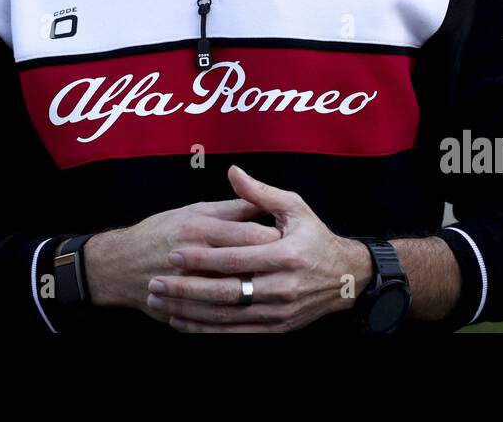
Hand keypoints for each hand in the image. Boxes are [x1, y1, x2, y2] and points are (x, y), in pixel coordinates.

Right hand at [83, 196, 280, 324]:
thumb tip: (264, 205)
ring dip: (257, 294)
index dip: (276, 237)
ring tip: (274, 288)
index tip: (291, 237)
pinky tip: (251, 312)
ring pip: (235, 296)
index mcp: (200, 228)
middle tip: (291, 266)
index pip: (251, 235)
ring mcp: (187, 286)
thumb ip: (231, 208)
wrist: (119, 265)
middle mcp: (195, 256)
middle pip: (247, 265)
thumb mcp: (194, 210)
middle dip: (272, 267)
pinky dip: (236, 318)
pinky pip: (216, 320)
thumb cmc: (161, 231)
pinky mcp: (182, 309)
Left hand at [145, 165, 373, 331]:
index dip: (201, 258)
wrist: (346, 277)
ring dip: (190, 311)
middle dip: (186, 288)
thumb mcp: (294, 208)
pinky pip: (235, 331)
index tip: (173, 253)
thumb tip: (232, 171)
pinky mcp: (276, 326)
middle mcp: (282, 287)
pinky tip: (183, 322)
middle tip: (156, 281)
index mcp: (285, 255)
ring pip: (227, 315)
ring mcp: (279, 311)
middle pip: (226, 292)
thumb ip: (260, 193)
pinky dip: (206, 328)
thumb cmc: (315, 237)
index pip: (234, 259)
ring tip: (160, 302)